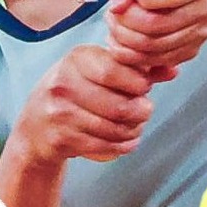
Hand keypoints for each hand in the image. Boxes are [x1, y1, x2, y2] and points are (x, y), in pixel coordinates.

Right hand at [14, 43, 153, 164]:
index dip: (138, 83)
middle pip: (120, 105)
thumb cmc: (74, 92)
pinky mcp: (61, 138)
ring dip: (134, 130)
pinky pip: (106, 146)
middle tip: (143, 111)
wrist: (35, 125)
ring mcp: (59, 112)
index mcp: (75, 59)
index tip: (142, 88)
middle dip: (142, 112)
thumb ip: (135, 69)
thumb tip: (172, 70)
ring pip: (115, 129)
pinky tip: (125, 140)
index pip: (115, 70)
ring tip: (134, 126)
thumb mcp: (97, 71)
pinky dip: (124, 146)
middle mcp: (62, 83)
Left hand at [107, 0, 206, 76]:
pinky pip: (159, 60)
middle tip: (113, 13)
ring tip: (114, 24)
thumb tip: (118, 5)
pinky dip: (133, 54)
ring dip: (125, 39)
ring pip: (156, 46)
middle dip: (126, 21)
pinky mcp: (190, 50)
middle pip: (160, 25)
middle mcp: (206, 9)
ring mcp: (200, 32)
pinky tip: (122, 41)